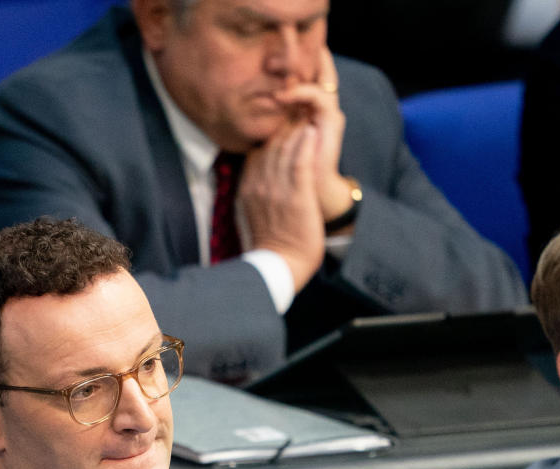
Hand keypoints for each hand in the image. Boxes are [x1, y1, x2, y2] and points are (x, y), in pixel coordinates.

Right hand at [240, 121, 325, 291]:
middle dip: (284, 126)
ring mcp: (277, 190)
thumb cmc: (268, 243)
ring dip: (296, 130)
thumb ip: (253, 191)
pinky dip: (306, 145)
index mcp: (248, 188)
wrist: (278, 267)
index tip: (284, 125)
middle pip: (271, 145)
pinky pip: (300, 163)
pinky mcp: (297, 197)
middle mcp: (259, 185)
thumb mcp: (251, 212)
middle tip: (298, 110)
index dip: (271, 135)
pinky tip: (312, 132)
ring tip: (307, 114)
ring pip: (285, 149)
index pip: (258, 152)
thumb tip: (256, 177)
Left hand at [272, 48, 353, 221]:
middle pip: (315, 70)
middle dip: (302, 55)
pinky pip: (320, 96)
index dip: (288, 63)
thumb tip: (240, 113)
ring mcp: (327, 114)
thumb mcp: (269, 145)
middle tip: (285, 39)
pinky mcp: (332, 122)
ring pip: (321, 77)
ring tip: (279, 65)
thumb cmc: (286, 175)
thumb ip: (263, 127)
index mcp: (303, 112)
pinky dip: (302, 91)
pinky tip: (283, 92)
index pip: (300, 78)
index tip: (267, 53)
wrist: (306, 197)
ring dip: (300, 69)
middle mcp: (318, 109)